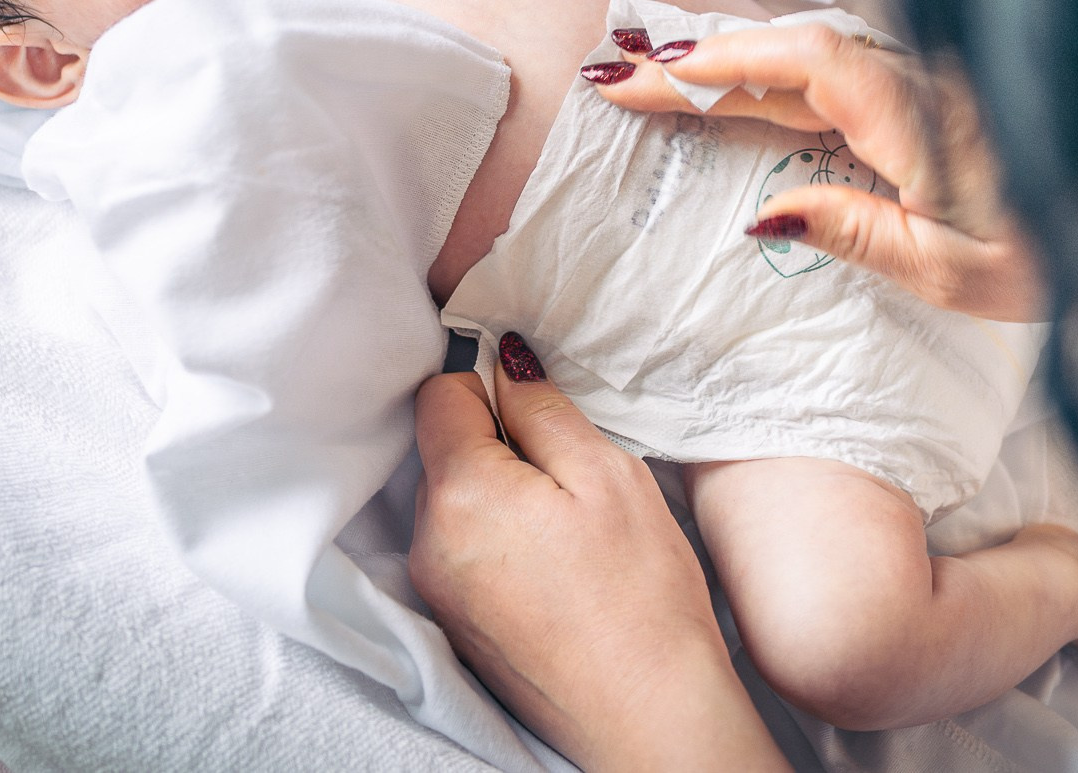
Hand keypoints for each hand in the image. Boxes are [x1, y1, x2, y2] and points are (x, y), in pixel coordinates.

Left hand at [411, 341, 785, 770]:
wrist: (647, 714)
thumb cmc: (639, 595)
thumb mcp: (606, 475)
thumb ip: (543, 409)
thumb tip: (505, 362)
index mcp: (462, 493)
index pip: (439, 395)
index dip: (487, 381)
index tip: (534, 399)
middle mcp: (430, 542)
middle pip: (443, 450)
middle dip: (496, 442)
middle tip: (569, 469)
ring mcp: (438, 589)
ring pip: (455, 500)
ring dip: (499, 492)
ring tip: (568, 523)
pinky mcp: (456, 624)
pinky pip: (463, 550)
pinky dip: (499, 538)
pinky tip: (555, 563)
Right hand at [593, 26, 1045, 318]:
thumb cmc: (1055, 256)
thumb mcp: (947, 270)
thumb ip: (852, 231)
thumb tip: (764, 212)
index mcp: (913, 113)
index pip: (798, 62)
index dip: (718, 61)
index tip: (645, 76)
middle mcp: (916, 81)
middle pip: (792, 52)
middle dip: (701, 63)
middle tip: (616, 77)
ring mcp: (925, 85)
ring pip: (814, 57)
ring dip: (736, 64)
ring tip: (660, 78)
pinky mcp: (933, 102)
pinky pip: (838, 76)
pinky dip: (778, 78)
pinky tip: (744, 94)